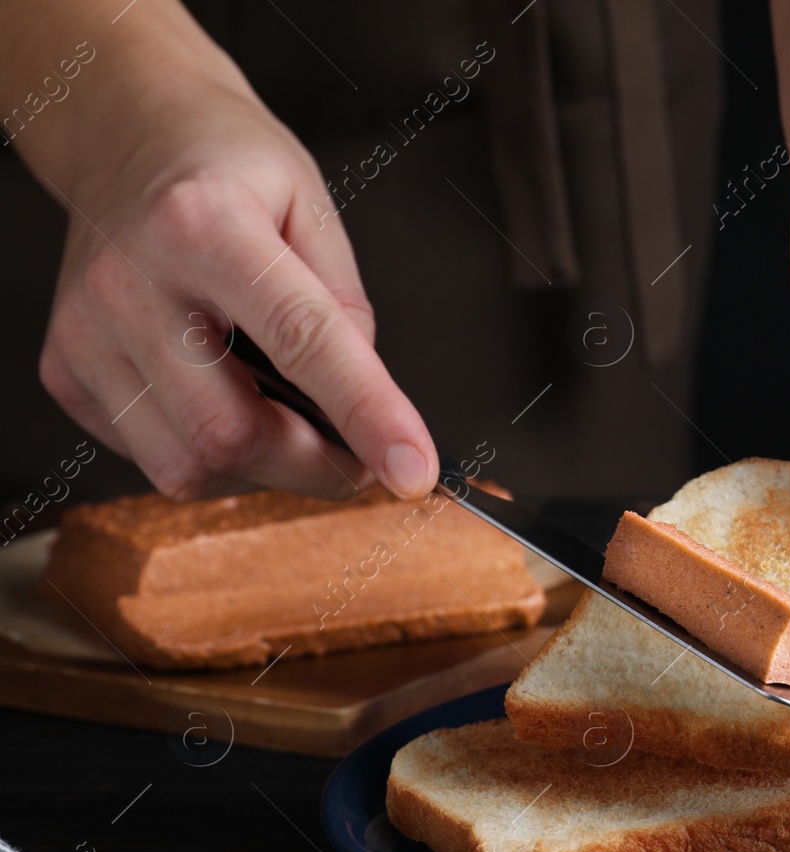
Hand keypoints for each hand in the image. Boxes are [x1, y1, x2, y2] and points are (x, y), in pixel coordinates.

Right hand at [11, 3, 435, 499]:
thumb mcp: (312, 206)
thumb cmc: (228, 168)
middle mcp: (131, 283)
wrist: (125, 134)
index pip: (304, 340)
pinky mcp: (65, 371)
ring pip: (189, 465)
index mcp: (204, 224)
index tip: (415, 471)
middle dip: (316, 468)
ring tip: (289, 421)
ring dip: (265, 469)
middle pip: (232, 431)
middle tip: (360, 455)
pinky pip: (155, 458)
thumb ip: (346, 306)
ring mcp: (87, 334)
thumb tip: (366, 404)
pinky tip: (230, 404)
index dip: (367, 414)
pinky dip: (214, 458)